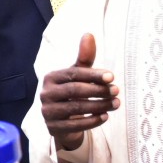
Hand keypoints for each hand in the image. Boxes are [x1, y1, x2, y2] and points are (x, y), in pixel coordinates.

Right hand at [39, 33, 119, 151]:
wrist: (62, 122)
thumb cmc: (72, 93)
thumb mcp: (78, 75)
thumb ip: (84, 58)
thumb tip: (88, 34)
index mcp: (51, 77)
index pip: (73, 74)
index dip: (93, 75)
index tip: (111, 77)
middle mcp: (46, 94)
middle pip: (74, 91)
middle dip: (98, 90)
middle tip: (116, 91)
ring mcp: (48, 112)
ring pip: (76, 108)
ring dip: (99, 105)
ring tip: (116, 103)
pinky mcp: (53, 128)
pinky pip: (75, 125)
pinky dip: (92, 120)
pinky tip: (105, 116)